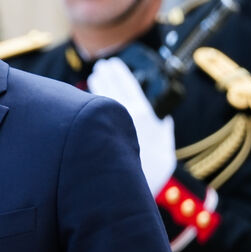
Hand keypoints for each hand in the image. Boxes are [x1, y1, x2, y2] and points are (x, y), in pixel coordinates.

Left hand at [88, 58, 176, 194]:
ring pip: (98, 98)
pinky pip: (90, 114)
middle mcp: (125, 116)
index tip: (112, 63)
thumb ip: (163, 127)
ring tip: (94, 75)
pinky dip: (88, 102)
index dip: (118, 72)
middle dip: (105, 75)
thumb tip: (164, 116)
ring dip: (96, 85)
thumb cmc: (155, 167)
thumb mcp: (165, 143)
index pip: (127, 85)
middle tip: (100, 66)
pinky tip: (85, 96)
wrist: (138, 188)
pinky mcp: (98, 134)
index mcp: (143, 114)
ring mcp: (109, 124)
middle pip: (110, 88)